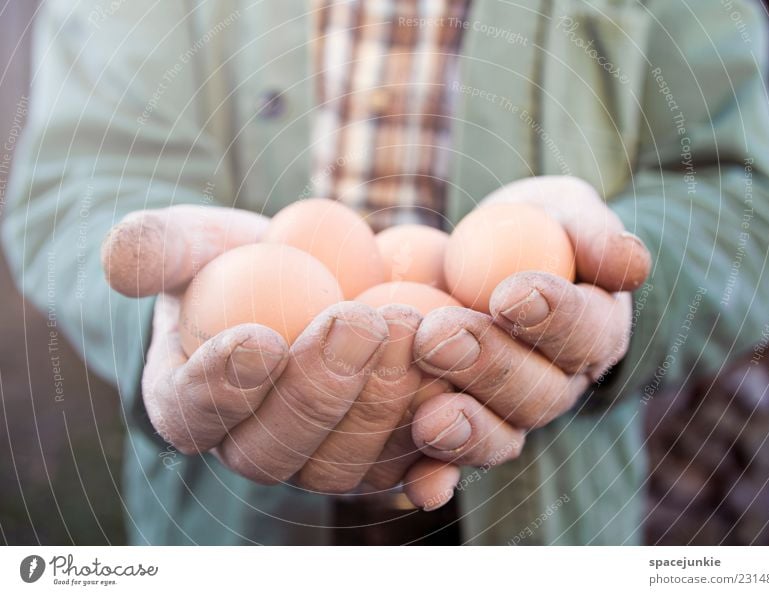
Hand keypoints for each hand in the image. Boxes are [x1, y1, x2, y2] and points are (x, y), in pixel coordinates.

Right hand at [101, 205, 427, 493]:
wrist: (309, 278)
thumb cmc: (238, 260)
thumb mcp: (194, 240)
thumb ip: (156, 247)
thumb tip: (119, 261)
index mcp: (191, 407)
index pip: (193, 413)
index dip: (222, 386)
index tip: (258, 338)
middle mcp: (253, 450)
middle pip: (279, 451)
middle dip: (320, 388)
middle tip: (359, 321)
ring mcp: (319, 461)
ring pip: (347, 463)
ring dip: (384, 403)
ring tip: (413, 329)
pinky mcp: (377, 458)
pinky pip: (405, 464)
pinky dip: (432, 444)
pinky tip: (452, 406)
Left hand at [397, 176, 651, 507]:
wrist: (493, 255)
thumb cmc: (536, 228)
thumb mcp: (566, 211)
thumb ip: (594, 233)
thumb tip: (629, 264)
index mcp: (594, 331)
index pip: (587, 332)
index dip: (555, 318)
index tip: (511, 293)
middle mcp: (559, 383)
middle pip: (539, 393)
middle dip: (491, 367)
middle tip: (439, 336)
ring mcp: (512, 413)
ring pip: (501, 434)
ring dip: (465, 427)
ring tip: (426, 414)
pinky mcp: (465, 426)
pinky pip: (455, 462)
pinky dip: (438, 476)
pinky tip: (419, 482)